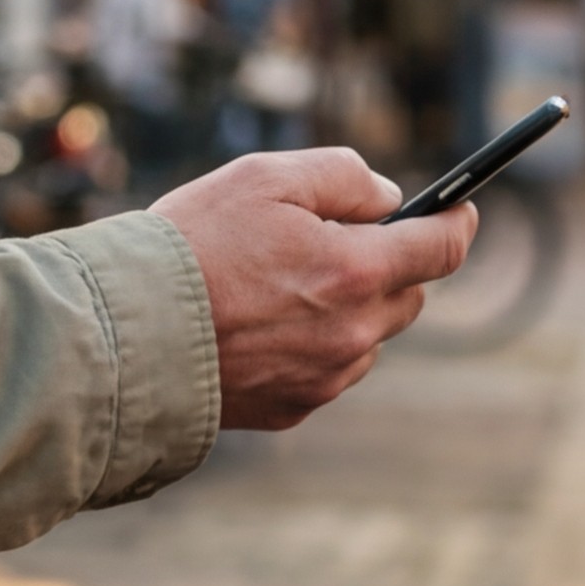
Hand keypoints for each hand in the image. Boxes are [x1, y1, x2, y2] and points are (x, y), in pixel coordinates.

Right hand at [151, 149, 471, 430]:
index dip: (456, 223)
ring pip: (368, 337)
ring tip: (280, 287)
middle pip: (408, 295)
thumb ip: (343, 176)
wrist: (124, 334)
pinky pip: (327, 370)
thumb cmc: (190, 246)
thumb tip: (388, 198)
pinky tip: (259, 326)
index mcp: (356, 271)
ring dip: (347, 310)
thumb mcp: (264, 178)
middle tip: (335, 240)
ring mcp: (324, 377)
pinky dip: (312, 346)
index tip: (460, 210)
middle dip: (387, 265)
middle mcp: (353, 334)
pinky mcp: (292, 409)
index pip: (441, 248)